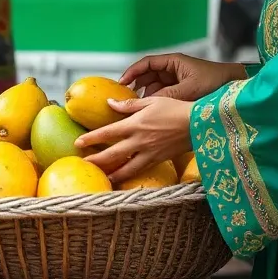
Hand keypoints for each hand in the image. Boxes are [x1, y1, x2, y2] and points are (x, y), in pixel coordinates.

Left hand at [78, 96, 192, 183]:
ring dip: (111, 173)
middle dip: (96, 160)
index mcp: (135, 124)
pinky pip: (140, 170)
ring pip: (125, 168)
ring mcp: (148, 153)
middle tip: (84, 162)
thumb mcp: (152, 101)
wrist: (198, 124)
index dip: (91, 139)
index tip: (78, 143)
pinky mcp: (158, 160)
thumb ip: (129, 104)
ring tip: (101, 176)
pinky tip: (123, 177)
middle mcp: (139, 141)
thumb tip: (110, 103)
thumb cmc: (176, 108)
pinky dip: (129, 175)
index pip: (107, 133)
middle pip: (112, 154)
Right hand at [121, 53, 245, 102]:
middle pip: (147, 76)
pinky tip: (152, 112)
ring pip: (154, 88)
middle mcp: (172, 69)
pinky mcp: (181, 91)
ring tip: (137, 109)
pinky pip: (163, 95)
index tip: (121, 82)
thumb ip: (169, 95)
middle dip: (137, 87)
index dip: (132, 72)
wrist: (235, 86)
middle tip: (127, 101)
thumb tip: (149, 104)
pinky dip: (156, 102)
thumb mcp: (190, 88)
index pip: (146, 63)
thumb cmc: (215, 80)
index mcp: (173, 61)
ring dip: (147, 97)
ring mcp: (176, 80)